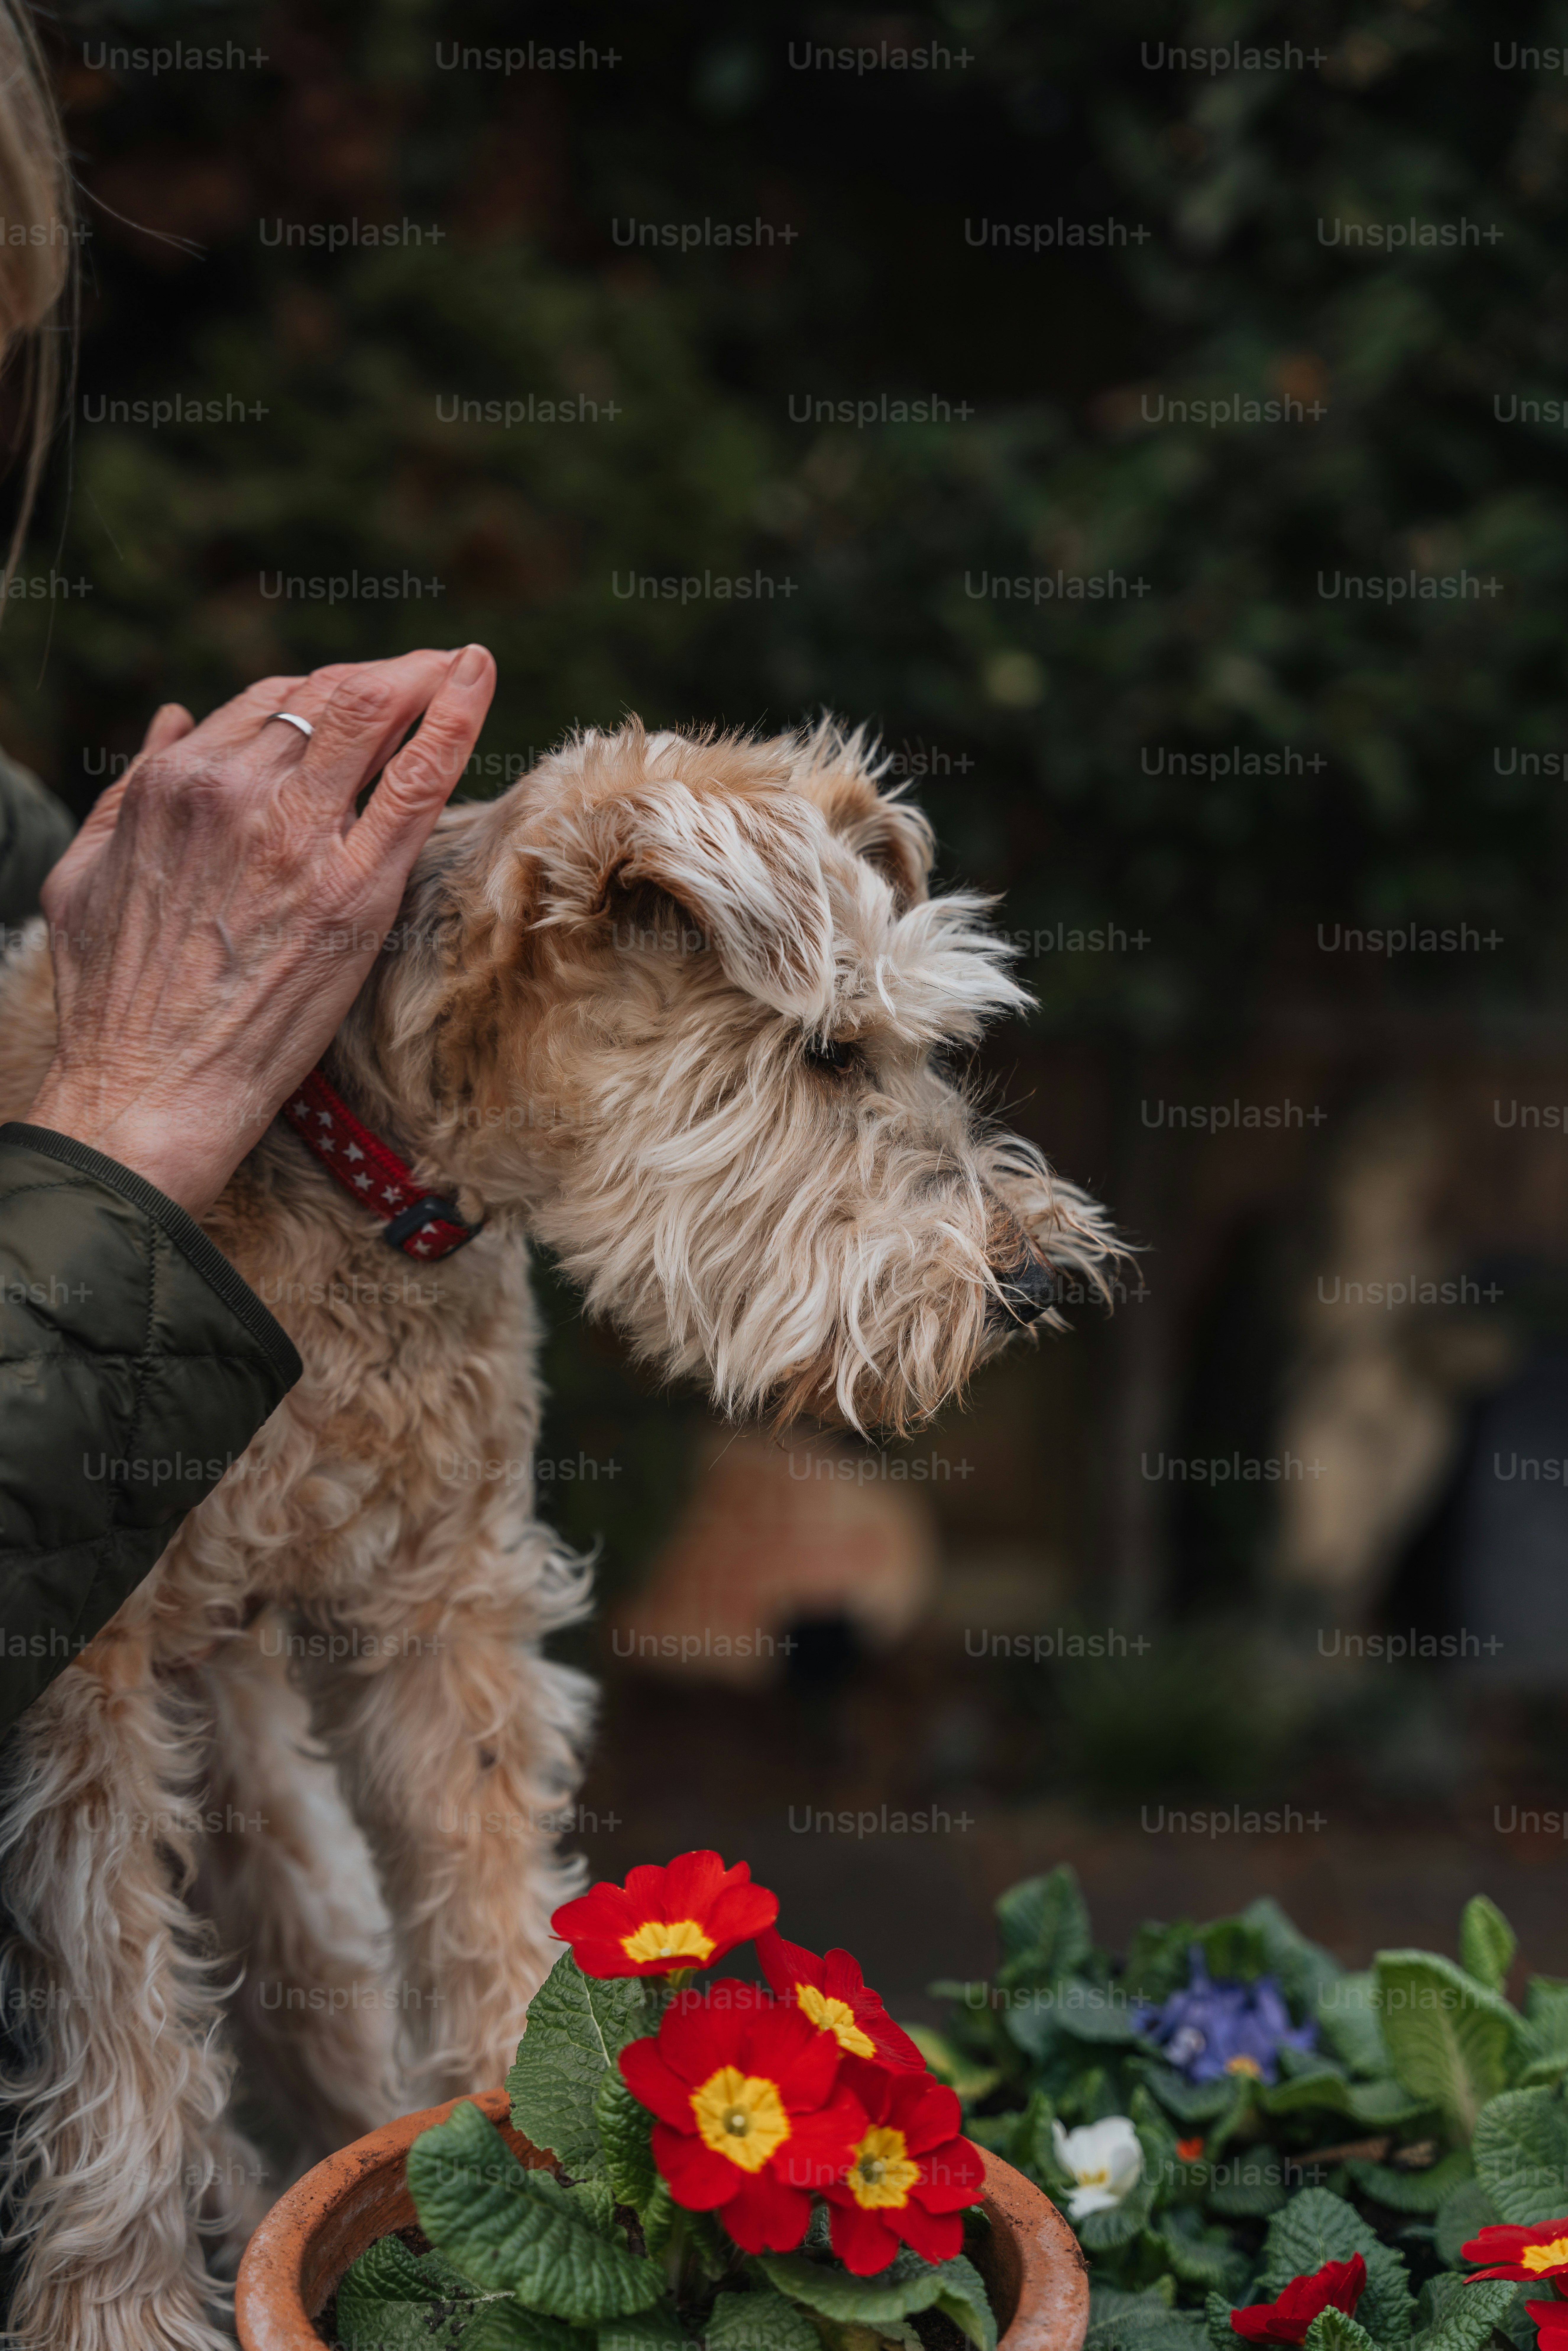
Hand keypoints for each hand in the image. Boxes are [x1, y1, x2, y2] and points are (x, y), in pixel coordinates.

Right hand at [25, 645, 496, 1216]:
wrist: (149, 1084)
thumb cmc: (115, 996)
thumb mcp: (87, 870)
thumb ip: (131, 787)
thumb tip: (172, 718)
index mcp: (176, 782)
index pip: (268, 706)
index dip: (319, 700)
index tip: (354, 708)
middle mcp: (237, 792)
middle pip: (327, 697)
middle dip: (381, 676)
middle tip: (424, 674)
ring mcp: (302, 838)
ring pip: (373, 716)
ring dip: (425, 678)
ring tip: (459, 668)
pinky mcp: (358, 890)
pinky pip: (418, 781)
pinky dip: (456, 717)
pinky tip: (478, 681)